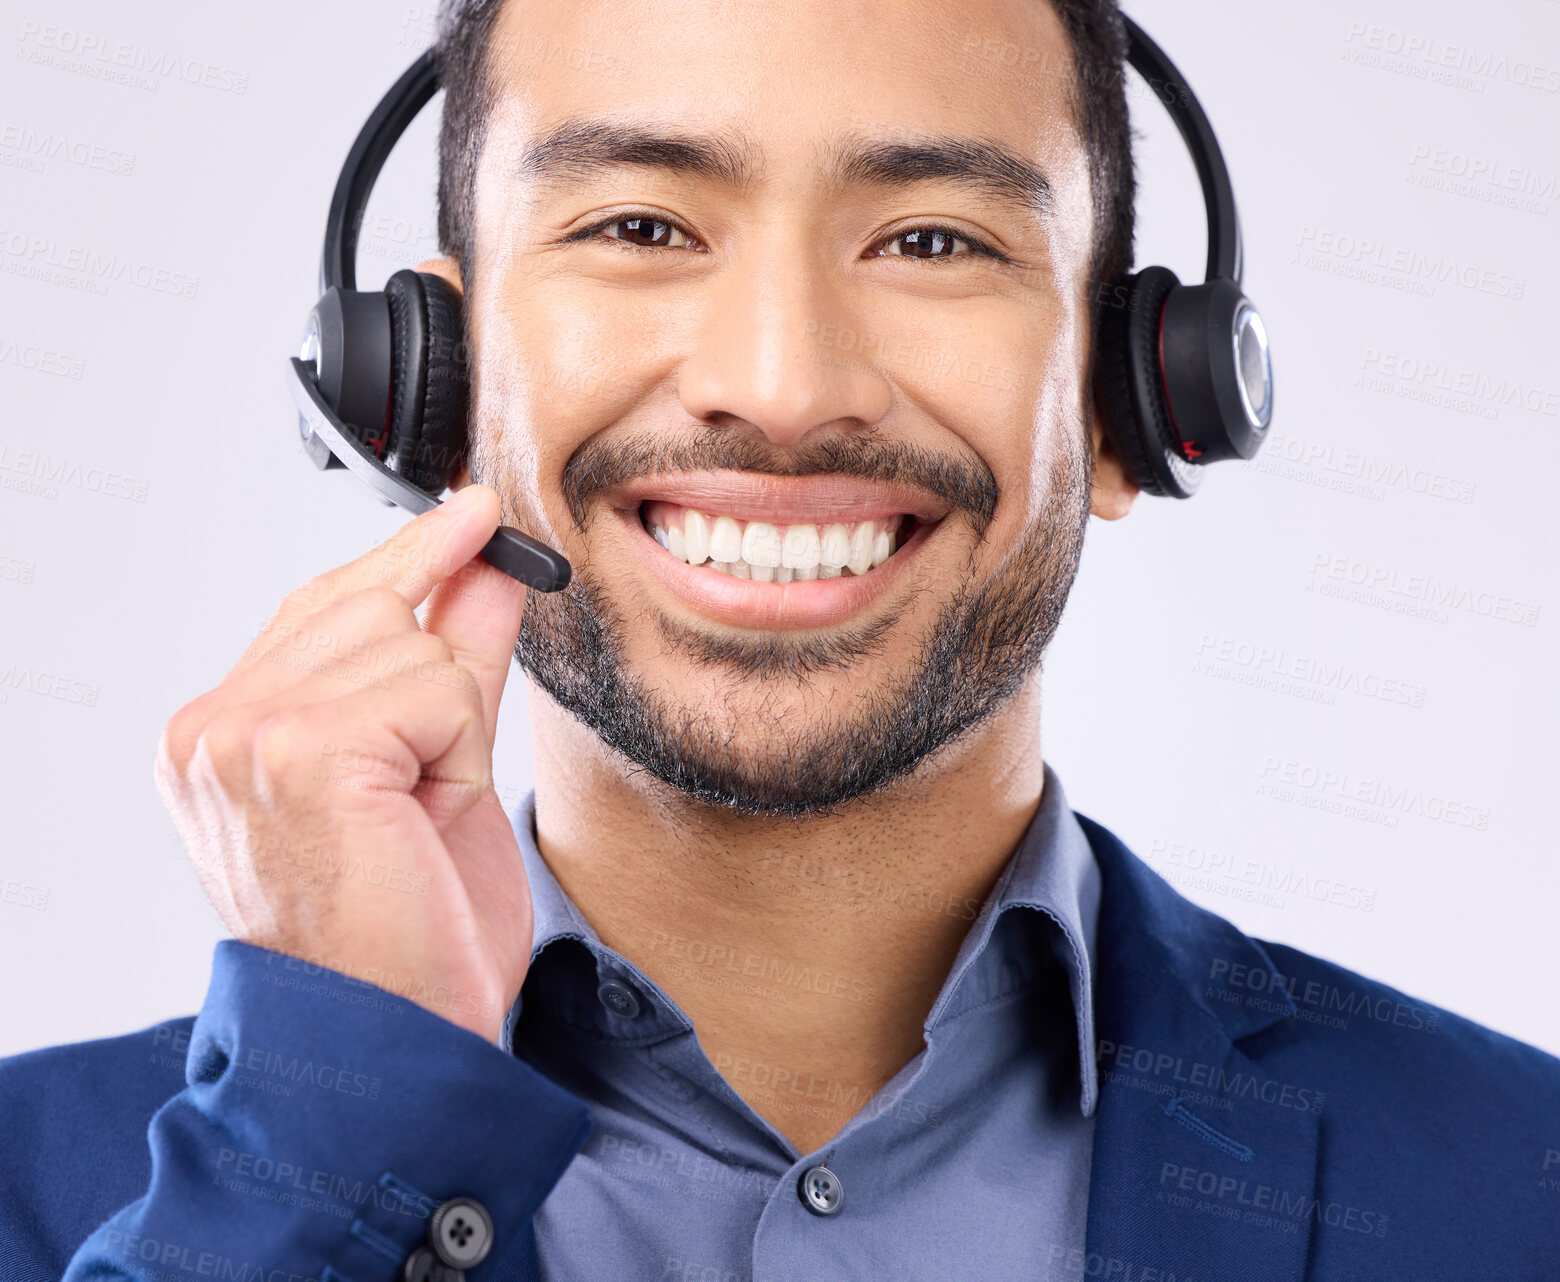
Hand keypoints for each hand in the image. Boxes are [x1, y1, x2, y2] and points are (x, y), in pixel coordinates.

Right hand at [155, 486, 531, 1040]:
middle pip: (368, 605)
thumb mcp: (439, 773)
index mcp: (222, 739)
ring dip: (448, 728)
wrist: (398, 1036)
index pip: (321, 607)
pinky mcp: (298, 747)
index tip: (470, 513)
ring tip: (412, 817)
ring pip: (409, 641)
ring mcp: (245, 733)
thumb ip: (452, 662)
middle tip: (436, 772)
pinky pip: (432, 684)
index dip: (405, 560)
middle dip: (437, 671)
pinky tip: (415, 812)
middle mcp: (211, 729)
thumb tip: (488, 566)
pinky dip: (454, 747)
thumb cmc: (411, 929)